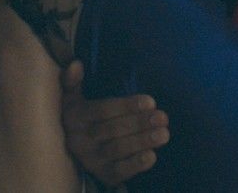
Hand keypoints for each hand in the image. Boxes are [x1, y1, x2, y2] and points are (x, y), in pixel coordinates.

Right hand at [60, 61, 165, 185]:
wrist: (73, 152)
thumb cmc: (82, 118)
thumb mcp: (73, 99)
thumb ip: (73, 81)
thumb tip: (76, 63)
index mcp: (74, 117)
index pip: (102, 110)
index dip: (126, 106)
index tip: (151, 101)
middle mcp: (79, 140)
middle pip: (112, 130)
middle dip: (139, 123)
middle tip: (163, 117)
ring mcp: (90, 159)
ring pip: (117, 150)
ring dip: (142, 142)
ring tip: (164, 134)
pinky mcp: (102, 174)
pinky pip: (119, 171)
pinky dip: (135, 164)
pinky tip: (152, 155)